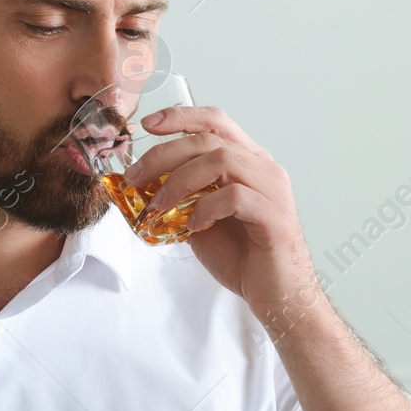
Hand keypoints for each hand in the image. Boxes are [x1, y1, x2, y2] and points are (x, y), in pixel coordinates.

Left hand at [123, 105, 322, 322]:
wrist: (274, 293)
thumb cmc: (241, 255)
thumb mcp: (198, 218)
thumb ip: (180, 197)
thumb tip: (140, 186)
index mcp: (247, 161)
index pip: (215, 121)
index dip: (180, 117)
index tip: (147, 124)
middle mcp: (263, 168)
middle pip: (209, 139)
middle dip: (164, 154)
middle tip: (135, 177)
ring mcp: (272, 190)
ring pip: (222, 160)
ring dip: (180, 180)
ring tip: (159, 204)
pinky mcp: (275, 216)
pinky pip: (235, 196)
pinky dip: (205, 207)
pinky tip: (193, 225)